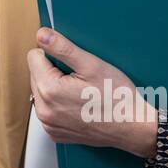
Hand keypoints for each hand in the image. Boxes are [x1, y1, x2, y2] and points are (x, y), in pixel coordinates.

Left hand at [27, 27, 157, 158]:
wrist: (133, 127)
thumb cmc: (117, 97)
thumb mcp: (91, 65)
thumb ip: (62, 48)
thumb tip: (41, 35)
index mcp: (48, 89)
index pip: (34, 56)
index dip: (54, 55)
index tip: (73, 64)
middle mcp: (43, 110)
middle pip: (36, 75)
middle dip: (54, 72)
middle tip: (81, 79)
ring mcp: (49, 124)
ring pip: (41, 92)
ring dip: (56, 88)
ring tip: (82, 92)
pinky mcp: (55, 133)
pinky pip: (49, 110)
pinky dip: (60, 105)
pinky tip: (80, 105)